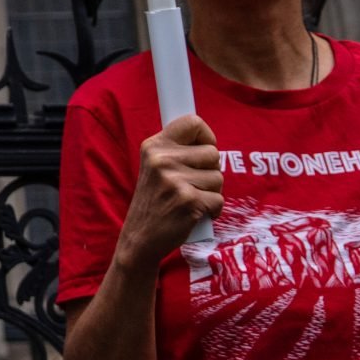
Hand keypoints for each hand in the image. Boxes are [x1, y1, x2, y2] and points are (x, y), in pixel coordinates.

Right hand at [118, 113, 220, 267]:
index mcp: (153, 146)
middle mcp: (162, 159)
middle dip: (210, 171)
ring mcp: (174, 180)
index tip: (202, 150)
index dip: (206, 136)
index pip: (192, 122)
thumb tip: (207, 140)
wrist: (140, 237)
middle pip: (213, 153)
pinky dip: (212, 210)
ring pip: (218, 178)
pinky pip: (219, 199)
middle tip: (191, 185)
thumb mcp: (154, 167)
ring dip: (210, 192)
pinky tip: (194, 213)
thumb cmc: (155, 201)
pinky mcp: (188, 201)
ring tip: (190, 200)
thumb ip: (176, 151)